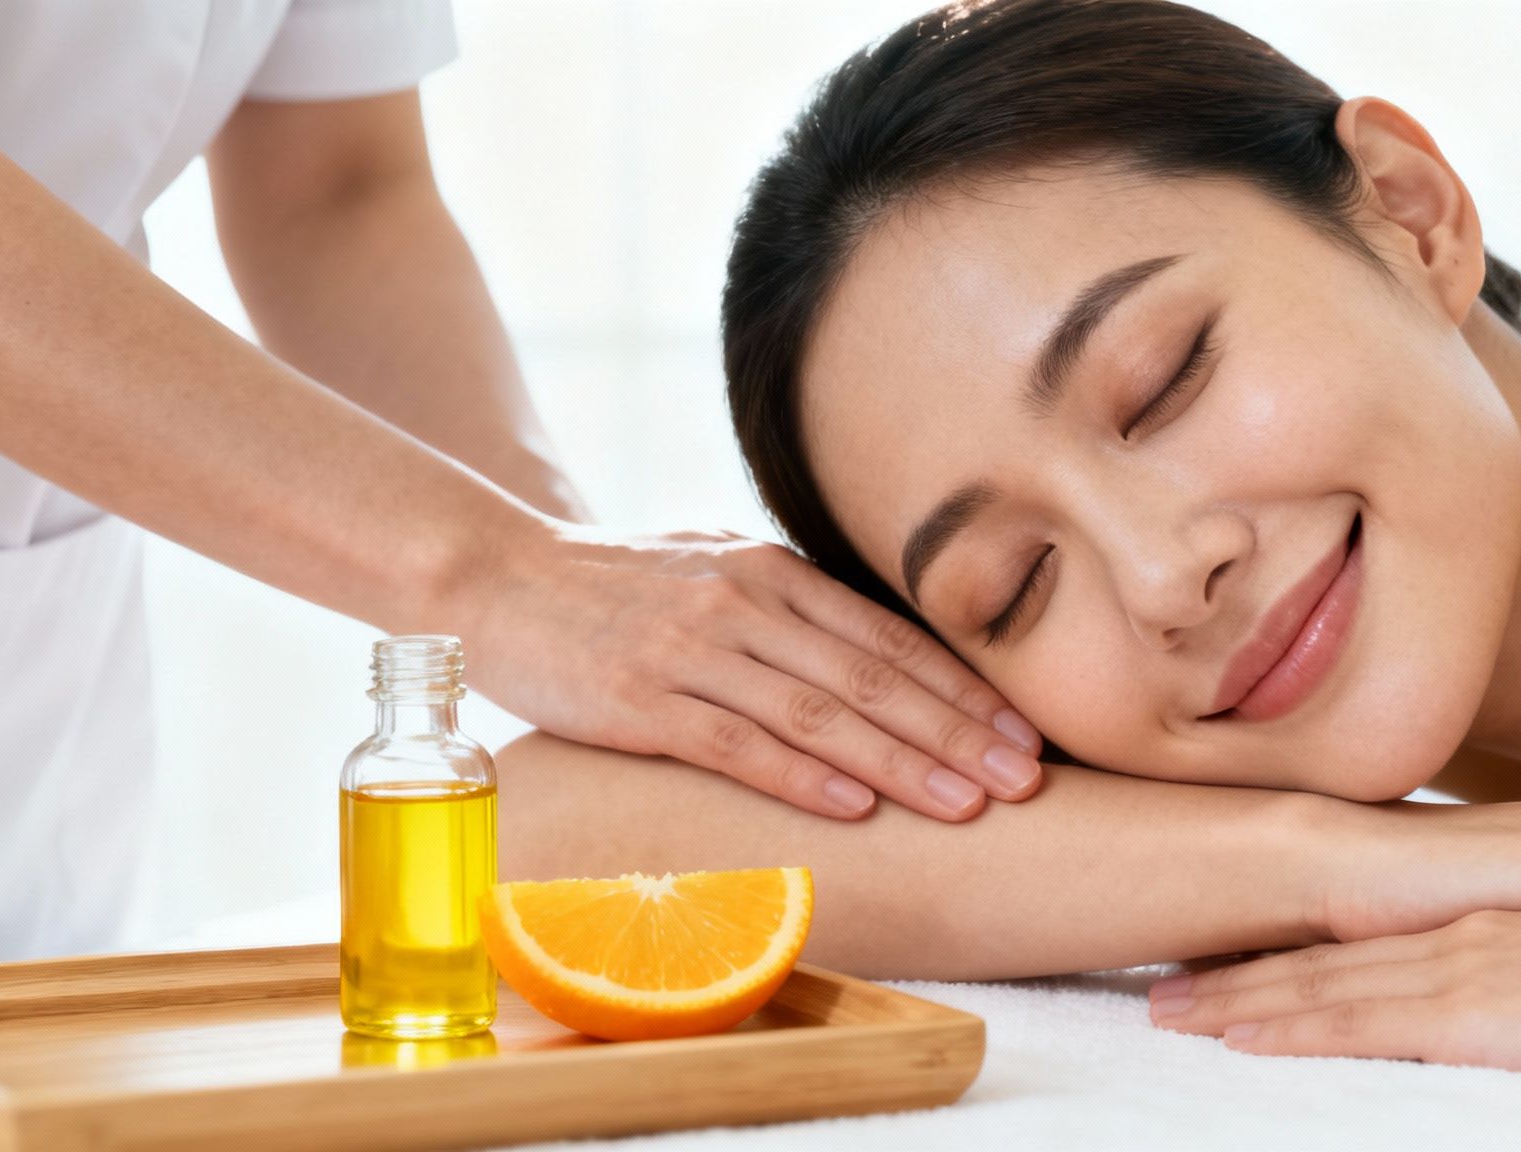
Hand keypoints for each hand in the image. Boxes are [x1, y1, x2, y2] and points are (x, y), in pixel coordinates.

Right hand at [456, 526, 1044, 820]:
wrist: (494, 577)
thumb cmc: (615, 585)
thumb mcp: (714, 569)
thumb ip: (790, 606)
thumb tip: (876, 654)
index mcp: (773, 573)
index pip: (890, 638)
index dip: (964, 691)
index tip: (1026, 735)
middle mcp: (745, 604)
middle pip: (872, 677)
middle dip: (959, 733)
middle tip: (1026, 781)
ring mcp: (691, 649)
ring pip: (819, 712)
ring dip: (900, 764)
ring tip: (966, 805)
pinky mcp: (639, 697)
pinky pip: (735, 741)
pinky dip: (801, 775)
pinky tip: (854, 807)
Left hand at [1149, 909, 1520, 1080]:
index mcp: (1488, 931)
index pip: (1370, 949)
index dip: (1293, 961)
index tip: (1228, 972)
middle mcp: (1458, 937)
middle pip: (1322, 960)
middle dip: (1235, 978)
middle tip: (1160, 992)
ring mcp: (1459, 966)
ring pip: (1320, 985)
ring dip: (1237, 1000)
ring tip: (1164, 1012)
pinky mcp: (1473, 1006)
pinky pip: (1361, 1018)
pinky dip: (1292, 1025)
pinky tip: (1238, 1038)